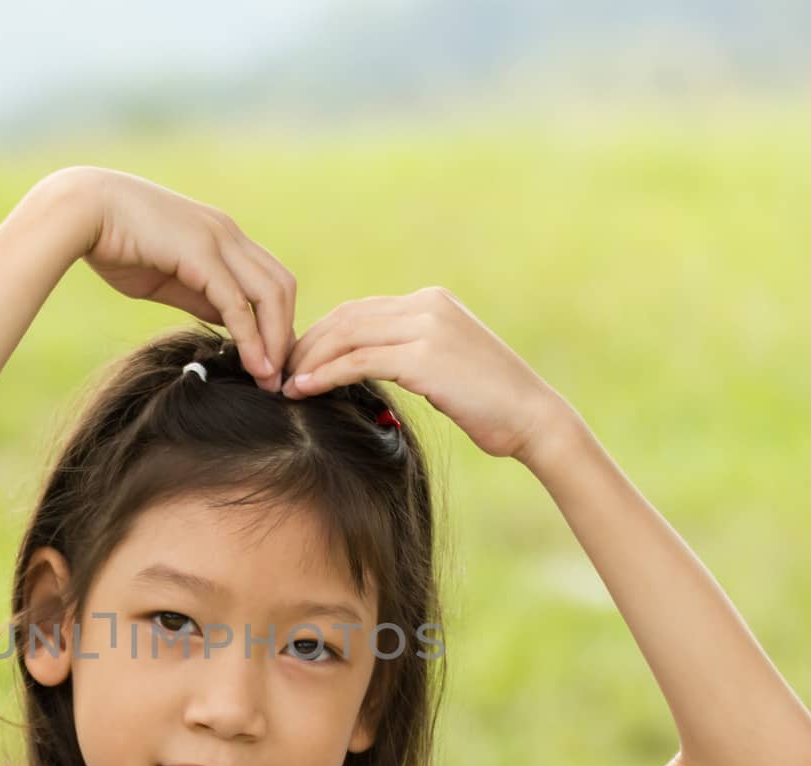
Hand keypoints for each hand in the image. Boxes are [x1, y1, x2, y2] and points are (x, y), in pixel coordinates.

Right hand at [64, 166, 295, 392]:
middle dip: (284, 334)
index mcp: (220, 236)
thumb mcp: (166, 279)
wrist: (82, 212)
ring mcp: (218, 239)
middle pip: (282, 286)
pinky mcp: (201, 253)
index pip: (269, 280)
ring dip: (275, 340)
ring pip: (272, 293)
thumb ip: (199, 296)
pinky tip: (254, 366)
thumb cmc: (114, 244)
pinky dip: (252, 338)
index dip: (276, 322)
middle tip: (279, 376)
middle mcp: (228, 233)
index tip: (271, 361)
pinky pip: (237, 303)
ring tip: (270, 380)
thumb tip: (227, 320)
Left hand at [280, 286, 580, 461]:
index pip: (359, 310)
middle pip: (346, 317)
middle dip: (306, 344)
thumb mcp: (444, 368)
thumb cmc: (490, 405)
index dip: (320, 334)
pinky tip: (304, 389)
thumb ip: (408, 355)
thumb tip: (363, 367)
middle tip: (278, 371)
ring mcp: (426, 326)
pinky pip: (359, 361)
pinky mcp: (424, 356)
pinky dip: (325, 374)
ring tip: (284, 384)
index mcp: (430, 302)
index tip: (295, 360)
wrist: (533, 418)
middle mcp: (427, 305)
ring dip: (309, 359)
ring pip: (347, 335)